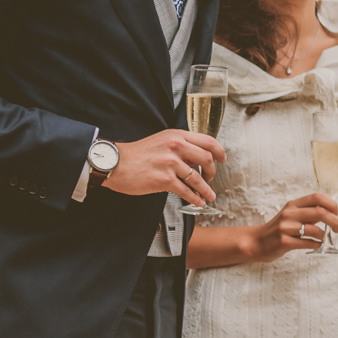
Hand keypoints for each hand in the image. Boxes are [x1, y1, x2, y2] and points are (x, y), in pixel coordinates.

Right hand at [102, 130, 225, 206]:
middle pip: (207, 159)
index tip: (222, 159)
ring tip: (209, 196)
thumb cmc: (135, 154)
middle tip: (211, 178)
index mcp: (176, 135)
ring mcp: (170, 163)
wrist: (115, 163)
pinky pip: (186, 191)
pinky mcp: (164, 180)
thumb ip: (178, 145)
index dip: (219, 151)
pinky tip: (197, 202)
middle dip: (213, 171)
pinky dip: (195, 198)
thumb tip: (195, 157)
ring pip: (198, 179)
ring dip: (206, 190)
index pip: (207, 141)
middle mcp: (175, 146)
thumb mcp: (160, 141)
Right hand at [243, 193, 337, 261]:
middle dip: (334, 221)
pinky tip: (315, 245)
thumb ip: (307, 212)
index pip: (316, 197)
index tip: (336, 213)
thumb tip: (330, 212)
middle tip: (336, 228)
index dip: (331, 204)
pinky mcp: (285, 242)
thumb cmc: (277, 229)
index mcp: (293, 205)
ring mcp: (286, 228)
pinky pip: (308, 243)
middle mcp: (289, 214)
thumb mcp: (291, 215)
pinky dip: (316, 245)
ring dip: (324, 236)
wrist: (256, 242)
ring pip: (315, 230)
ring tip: (322, 238)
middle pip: (320, 212)